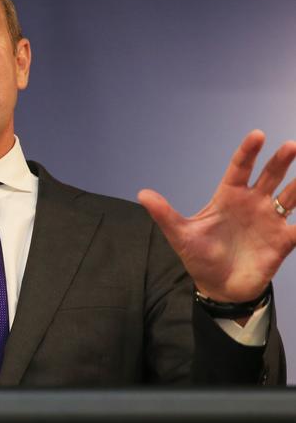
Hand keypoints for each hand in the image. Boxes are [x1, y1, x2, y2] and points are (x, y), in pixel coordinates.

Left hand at [138, 130, 295, 302]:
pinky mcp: (283, 241)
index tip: (257, 135)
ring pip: (290, 196)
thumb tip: (142, 194)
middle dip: (280, 161)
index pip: (239, 168)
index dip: (248, 152)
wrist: (219, 287)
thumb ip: (164, 214)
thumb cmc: (200, 257)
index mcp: (229, 197)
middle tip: (290, 146)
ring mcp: (270, 220)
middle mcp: (252, 203)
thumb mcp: (180, 235)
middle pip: (269, 176)